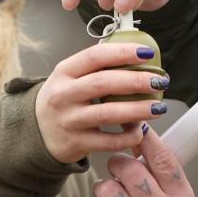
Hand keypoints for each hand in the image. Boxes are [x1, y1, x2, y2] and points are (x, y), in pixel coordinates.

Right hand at [36, 43, 167, 163]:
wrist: (37, 132)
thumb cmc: (63, 99)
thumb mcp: (70, 77)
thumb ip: (96, 66)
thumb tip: (137, 54)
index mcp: (64, 72)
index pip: (95, 56)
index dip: (123, 52)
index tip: (147, 53)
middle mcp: (63, 94)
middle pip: (104, 83)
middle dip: (137, 80)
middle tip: (160, 80)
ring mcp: (69, 120)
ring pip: (108, 114)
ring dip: (138, 110)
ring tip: (158, 107)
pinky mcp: (76, 143)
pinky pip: (108, 141)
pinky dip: (129, 136)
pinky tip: (141, 130)